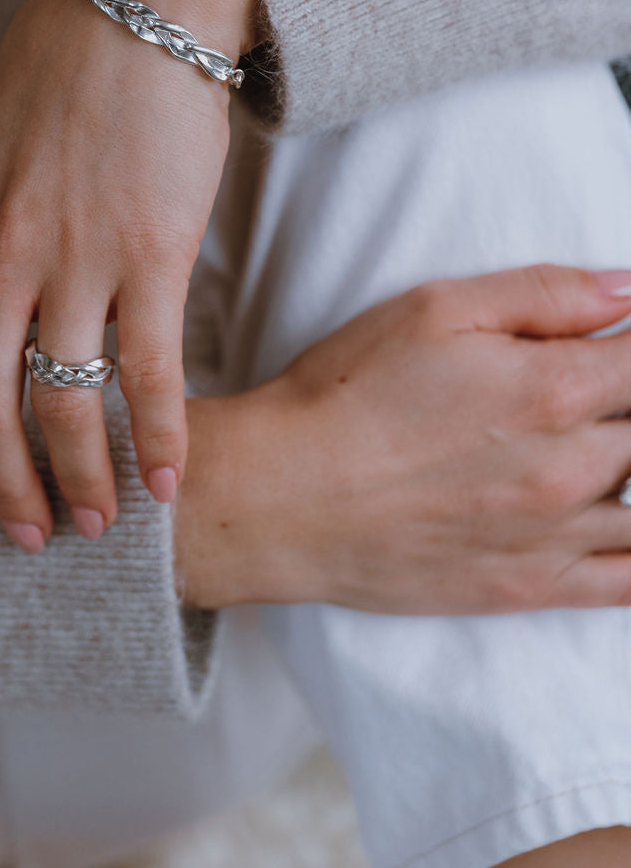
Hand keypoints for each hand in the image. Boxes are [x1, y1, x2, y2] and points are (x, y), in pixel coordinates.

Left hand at [0, 0, 256, 544]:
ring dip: (80, 481)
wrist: (135, 9)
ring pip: (65, 407)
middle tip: (27, 536)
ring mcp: (75, 257)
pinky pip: (150, 376)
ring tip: (98, 524)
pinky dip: (157, 441)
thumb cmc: (51, 81)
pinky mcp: (153, 255)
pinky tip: (165, 480)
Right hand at [176, 265, 630, 611]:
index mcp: (551, 388)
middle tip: (605, 392)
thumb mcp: (435, 309)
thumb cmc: (348, 391)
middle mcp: (570, 466)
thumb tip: (627, 291)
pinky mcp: (530, 588)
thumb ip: (543, 295)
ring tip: (608, 449)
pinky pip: (628, 583)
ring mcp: (555, 535)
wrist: (283, 496)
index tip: (625, 346)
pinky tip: (627, 527)